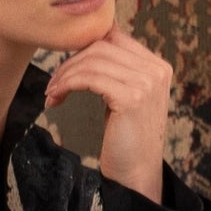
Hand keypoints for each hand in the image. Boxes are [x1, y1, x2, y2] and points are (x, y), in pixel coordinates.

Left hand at [43, 27, 171, 201]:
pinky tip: (56, 99)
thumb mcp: (125, 97)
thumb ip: (116, 71)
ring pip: (93, 61)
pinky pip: (90, 78)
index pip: (114, 37)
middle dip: (70, 62)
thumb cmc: (125, 138)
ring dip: (65, 75)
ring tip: (53, 93)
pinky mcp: (132, 98)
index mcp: (157, 66)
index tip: (66, 69)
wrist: (136, 174)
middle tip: (53, 84)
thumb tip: (85, 46)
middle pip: (102, 46)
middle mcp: (157, 70)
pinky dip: (67, 85)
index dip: (84, 48)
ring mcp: (147, 83)